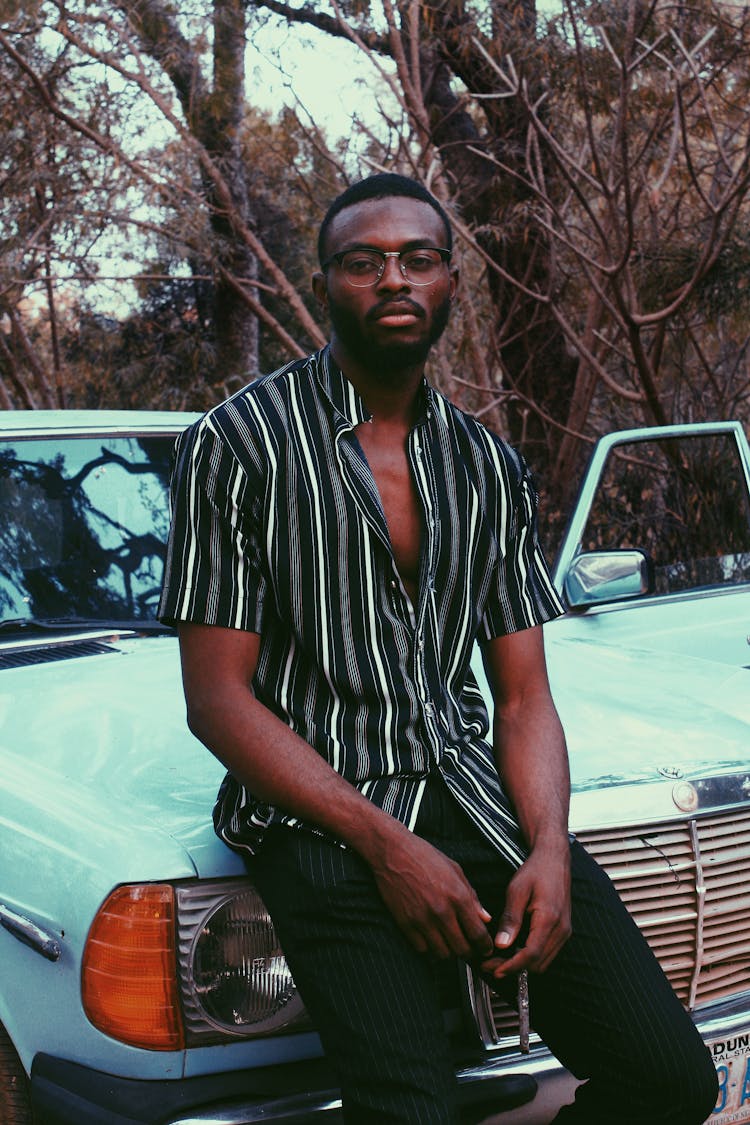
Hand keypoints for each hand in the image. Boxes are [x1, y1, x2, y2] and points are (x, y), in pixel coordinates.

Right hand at [367, 826, 494, 960]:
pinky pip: (422, 949)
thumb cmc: (425, 856)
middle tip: (470, 950)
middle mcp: (442, 911)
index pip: (478, 934)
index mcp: (458, 896)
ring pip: (442, 954)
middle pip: (462, 949)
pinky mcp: (405, 923)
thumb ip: (472, 896)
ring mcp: (422, 920)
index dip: (485, 947)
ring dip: (449, 953)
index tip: (485, 949)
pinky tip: (432, 940)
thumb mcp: (455, 870)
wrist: (393, 851)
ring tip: (450, 945)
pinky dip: (429, 949)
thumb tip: (485, 918)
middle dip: (470, 953)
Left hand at [480, 844, 570, 979]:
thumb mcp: (517, 890)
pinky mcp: (562, 930)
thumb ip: (510, 919)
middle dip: (513, 967)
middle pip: (536, 963)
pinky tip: (514, 948)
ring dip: (522, 963)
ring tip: (499, 958)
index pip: (530, 954)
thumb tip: (501, 944)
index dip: (512, 966)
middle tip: (490, 963)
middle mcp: (561, 929)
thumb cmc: (536, 871)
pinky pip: (547, 952)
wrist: (554, 859)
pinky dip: (530, 955)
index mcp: (549, 920)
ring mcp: (564, 931)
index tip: (495, 970)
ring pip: (543, 961)